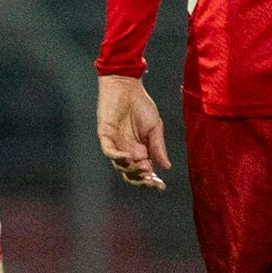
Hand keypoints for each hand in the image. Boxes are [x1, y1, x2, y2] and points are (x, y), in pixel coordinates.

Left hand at [97, 74, 168, 189]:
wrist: (127, 86)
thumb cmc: (141, 105)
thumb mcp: (155, 128)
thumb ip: (159, 147)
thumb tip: (166, 167)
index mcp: (140, 150)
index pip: (144, 171)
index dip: (151, 180)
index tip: (161, 186)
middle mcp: (127, 150)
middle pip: (131, 173)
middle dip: (141, 180)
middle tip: (152, 181)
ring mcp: (116, 144)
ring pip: (120, 166)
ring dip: (132, 170)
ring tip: (144, 168)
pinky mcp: (105, 135)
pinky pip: (109, 151)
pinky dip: (118, 157)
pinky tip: (129, 158)